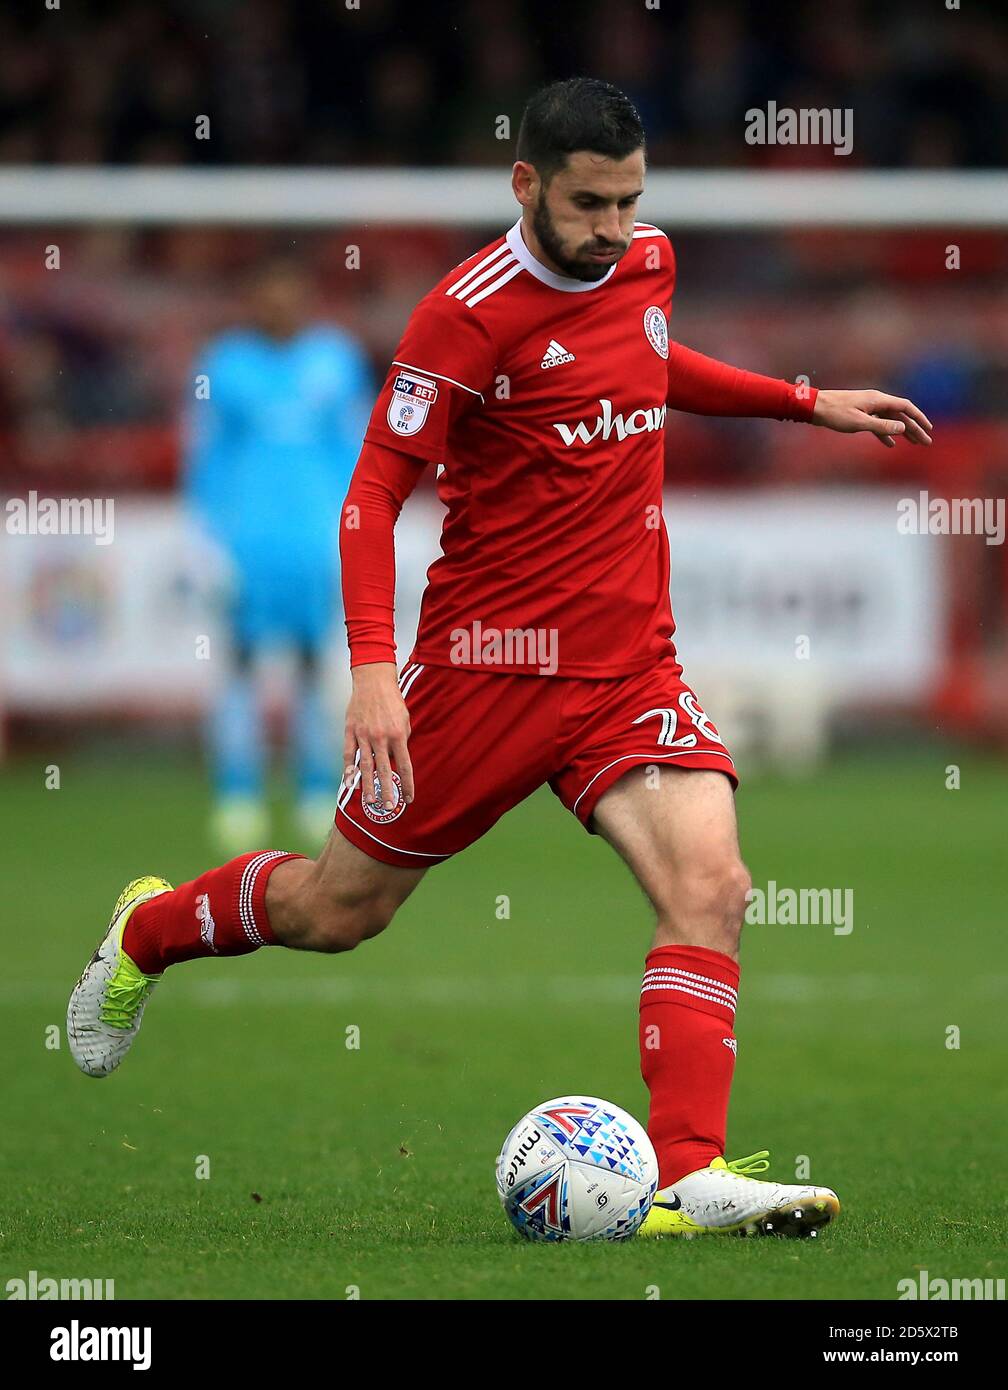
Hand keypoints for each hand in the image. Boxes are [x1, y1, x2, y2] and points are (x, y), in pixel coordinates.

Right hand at [343, 662, 414, 810]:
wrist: (373, 680)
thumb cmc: (393, 701)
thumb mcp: (406, 719)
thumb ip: (403, 740)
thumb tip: (397, 759)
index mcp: (398, 734)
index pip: (405, 765)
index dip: (408, 784)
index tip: (409, 799)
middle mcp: (381, 737)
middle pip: (385, 770)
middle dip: (387, 791)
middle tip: (388, 807)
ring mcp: (364, 734)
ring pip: (365, 765)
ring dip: (367, 785)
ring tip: (369, 801)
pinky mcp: (350, 730)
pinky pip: (349, 753)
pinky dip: (348, 768)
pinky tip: (349, 782)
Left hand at [812, 390, 932, 448]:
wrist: (814, 406)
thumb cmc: (835, 413)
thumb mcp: (859, 422)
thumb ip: (882, 426)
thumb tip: (903, 428)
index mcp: (879, 400)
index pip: (906, 407)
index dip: (919, 418)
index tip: (929, 429)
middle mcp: (876, 401)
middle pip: (901, 415)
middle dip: (915, 429)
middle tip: (926, 442)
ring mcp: (868, 407)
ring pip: (890, 420)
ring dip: (902, 432)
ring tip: (913, 443)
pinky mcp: (860, 414)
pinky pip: (878, 424)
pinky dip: (885, 434)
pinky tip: (890, 444)